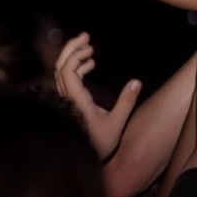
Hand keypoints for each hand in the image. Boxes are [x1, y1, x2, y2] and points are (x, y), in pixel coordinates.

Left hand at [53, 32, 141, 160]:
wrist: (82, 160)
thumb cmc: (99, 145)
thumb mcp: (116, 124)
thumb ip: (126, 103)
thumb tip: (136, 82)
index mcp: (75, 100)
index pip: (67, 71)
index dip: (75, 56)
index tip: (91, 48)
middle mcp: (67, 98)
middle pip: (60, 66)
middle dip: (71, 48)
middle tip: (86, 35)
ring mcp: (66, 100)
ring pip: (62, 72)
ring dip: (73, 57)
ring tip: (90, 48)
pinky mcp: (70, 103)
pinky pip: (68, 79)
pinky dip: (76, 68)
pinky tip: (90, 65)